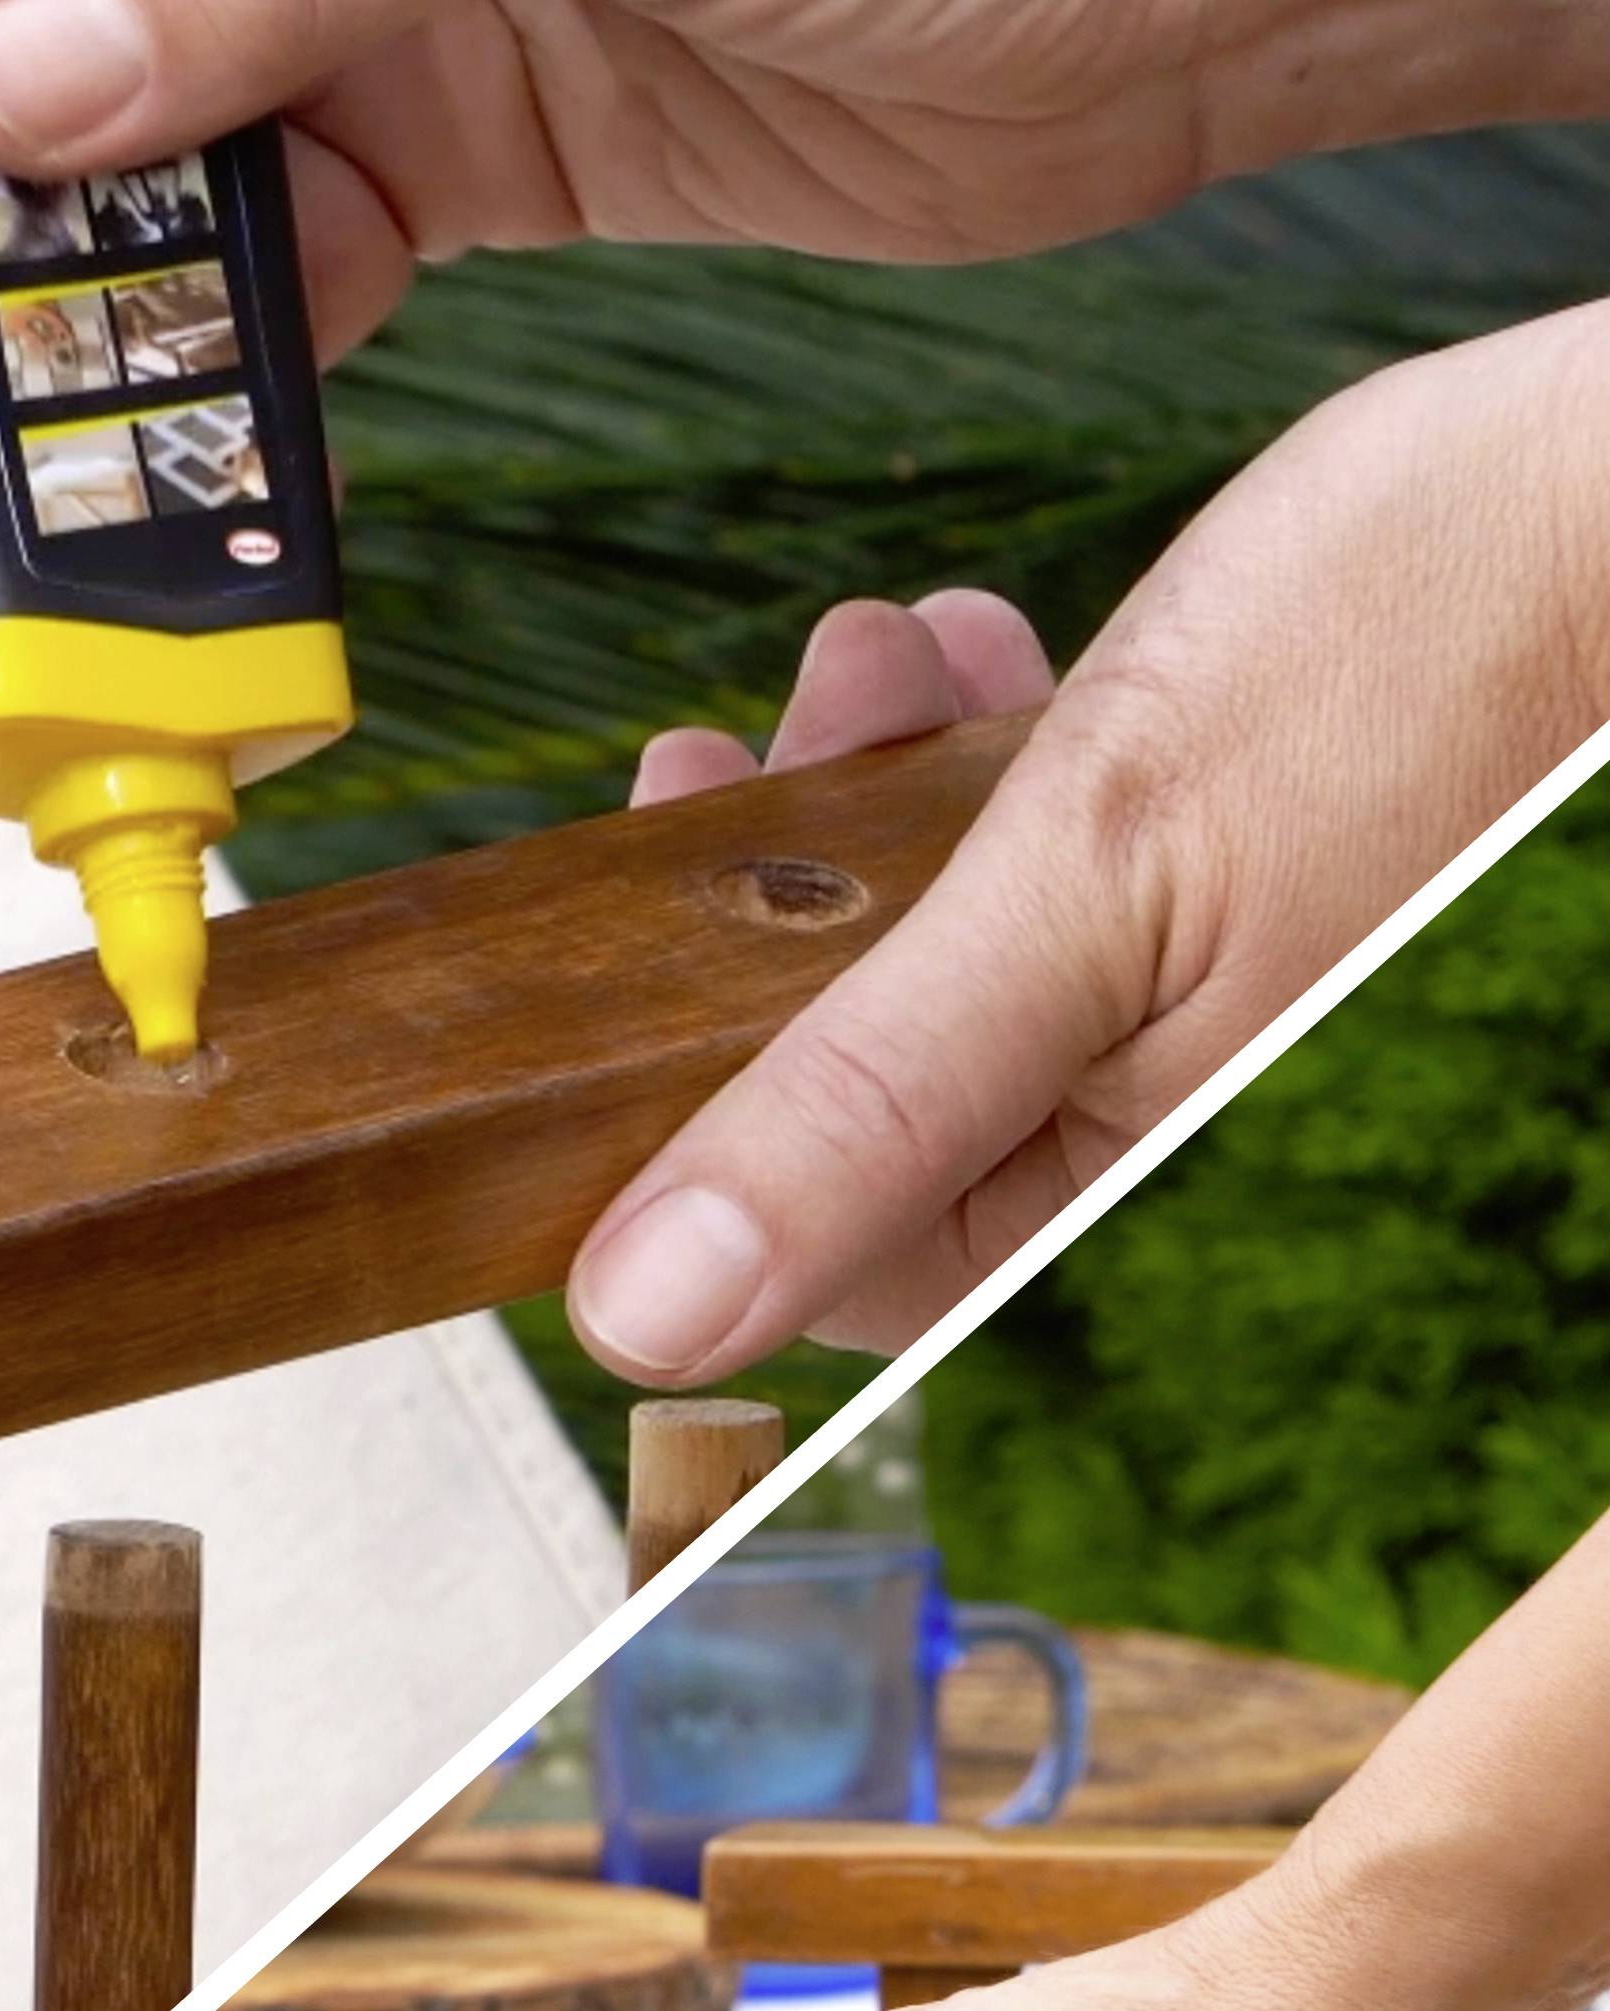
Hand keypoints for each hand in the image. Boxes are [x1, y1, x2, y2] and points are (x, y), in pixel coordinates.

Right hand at [0, 0, 1607, 361]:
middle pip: (121, 58)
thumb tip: (19, 78)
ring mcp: (435, 10)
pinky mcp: (516, 141)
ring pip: (211, 169)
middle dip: (49, 217)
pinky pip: (333, 259)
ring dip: (146, 323)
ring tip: (84, 457)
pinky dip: (272, 365)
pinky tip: (220, 452)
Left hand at [560, 300, 1609, 1379]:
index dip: (690, 1109)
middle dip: (774, 911)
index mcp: (1127, 1191)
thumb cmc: (1432, 654)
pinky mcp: (1245, 910)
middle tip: (719, 760)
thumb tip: (641, 1316)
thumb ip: (861, 1105)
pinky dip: (983, 779)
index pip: (828, 1255)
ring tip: (869, 664)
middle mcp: (1167, 1137)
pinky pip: (1058, 892)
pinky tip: (965, 661)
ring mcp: (1208, 1022)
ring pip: (952, 966)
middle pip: (874, 1094)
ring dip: (866, 810)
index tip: (617, 942)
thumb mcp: (1086, 884)